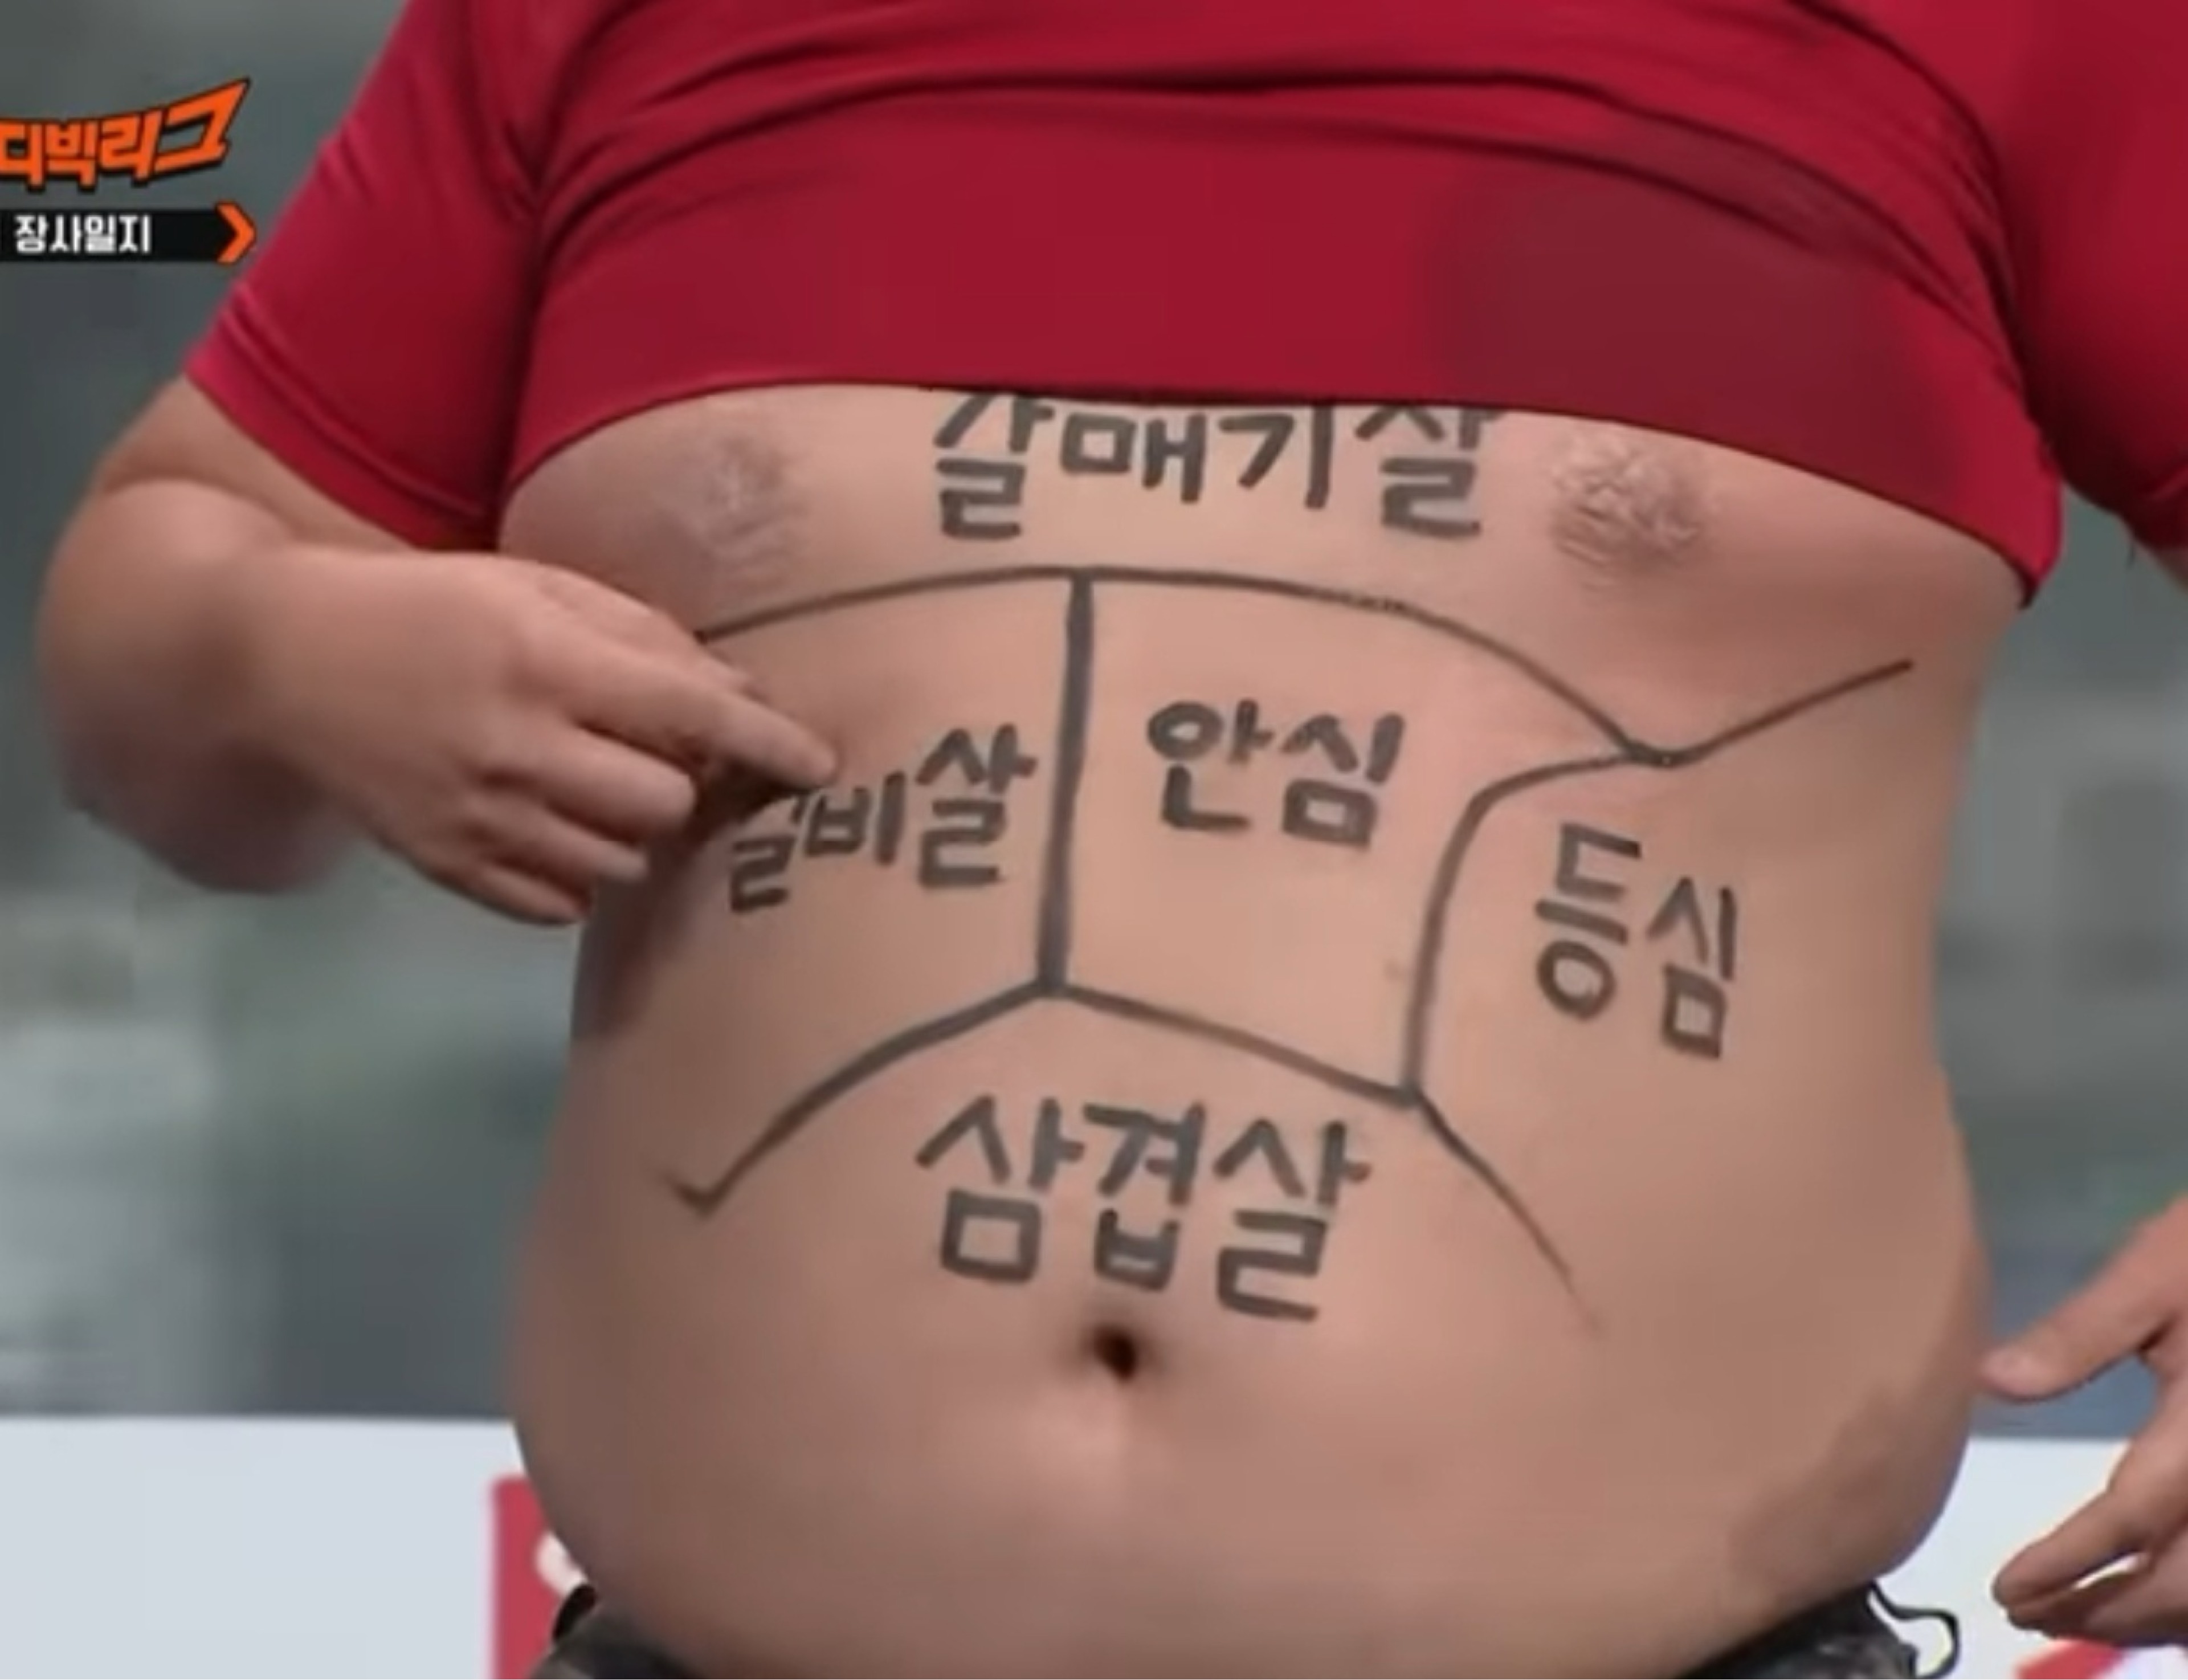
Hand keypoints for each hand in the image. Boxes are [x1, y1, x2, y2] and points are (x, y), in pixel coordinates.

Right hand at [248, 547, 835, 922]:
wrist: (282, 664)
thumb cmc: (430, 608)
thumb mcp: (533, 586)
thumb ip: (641, 636)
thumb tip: (742, 696)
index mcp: (545, 660)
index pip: (691, 714)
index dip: (768, 745)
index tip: (823, 766)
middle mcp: (517, 746)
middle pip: (666, 804)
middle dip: (685, 786)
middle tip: (668, 761)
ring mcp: (479, 818)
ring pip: (621, 863)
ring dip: (634, 832)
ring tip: (601, 789)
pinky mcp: (448, 869)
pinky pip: (561, 904)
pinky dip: (577, 875)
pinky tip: (554, 827)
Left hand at [1988, 1201, 2187, 1644]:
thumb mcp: (2154, 1272)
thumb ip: (2078, 1333)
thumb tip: (1991, 1382)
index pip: (2132, 1518)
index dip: (2069, 1564)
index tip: (2008, 1589)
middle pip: (2184, 1581)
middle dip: (2105, 1611)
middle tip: (2028, 1613)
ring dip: (2153, 1618)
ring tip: (2076, 1615)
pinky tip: (2155, 1597)